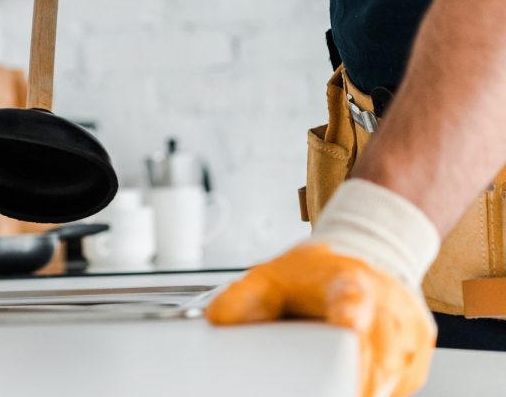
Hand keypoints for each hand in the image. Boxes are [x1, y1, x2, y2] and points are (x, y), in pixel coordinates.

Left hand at [206, 244, 435, 396]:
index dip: (353, 314)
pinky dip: (377, 391)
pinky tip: (354, 384)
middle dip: (357, 379)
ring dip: (367, 387)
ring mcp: (408, 330)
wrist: (366, 254)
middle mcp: (386, 303)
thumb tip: (218, 319)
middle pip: (382, 350)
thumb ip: (243, 298)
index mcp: (348, 281)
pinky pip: (401, 386)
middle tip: (335, 387)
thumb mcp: (274, 276)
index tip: (350, 325)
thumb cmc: (319, 272)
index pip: (353, 298)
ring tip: (340, 385)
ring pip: (396, 374)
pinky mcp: (419, 355)